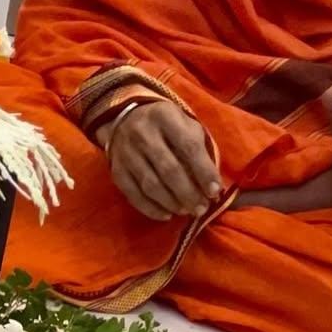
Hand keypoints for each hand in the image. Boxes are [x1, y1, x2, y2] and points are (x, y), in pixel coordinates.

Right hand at [97, 101, 221, 221]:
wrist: (123, 119)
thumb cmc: (165, 125)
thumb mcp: (184, 124)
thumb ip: (198, 149)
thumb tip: (211, 185)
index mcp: (165, 117)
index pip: (188, 147)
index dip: (203, 171)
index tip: (215, 191)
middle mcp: (142, 134)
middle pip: (169, 170)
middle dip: (188, 193)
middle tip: (201, 208)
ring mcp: (126, 154)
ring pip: (150, 185)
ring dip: (171, 203)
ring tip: (186, 211)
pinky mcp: (117, 171)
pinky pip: (133, 195)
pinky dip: (151, 208)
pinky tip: (166, 215)